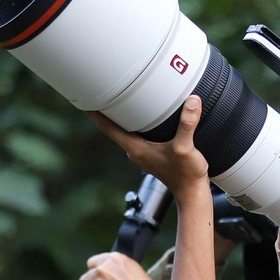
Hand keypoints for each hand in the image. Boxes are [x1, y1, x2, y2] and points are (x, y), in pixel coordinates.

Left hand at [92, 97, 207, 192]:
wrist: (192, 192)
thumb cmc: (186, 175)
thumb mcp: (186, 148)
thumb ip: (187, 124)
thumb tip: (192, 101)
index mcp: (135, 148)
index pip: (107, 127)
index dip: (95, 111)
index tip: (86, 95)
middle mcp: (135, 150)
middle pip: (113, 126)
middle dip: (107, 108)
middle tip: (102, 87)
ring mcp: (143, 152)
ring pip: (126, 130)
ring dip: (122, 114)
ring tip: (120, 94)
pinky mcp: (152, 152)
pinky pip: (138, 133)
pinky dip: (137, 121)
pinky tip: (145, 113)